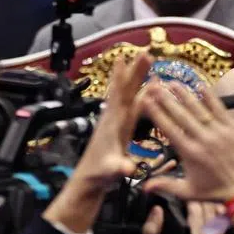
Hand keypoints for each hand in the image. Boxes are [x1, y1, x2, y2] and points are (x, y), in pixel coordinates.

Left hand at [69, 50, 154, 190]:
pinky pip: (131, 106)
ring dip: (136, 79)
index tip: (130, 59)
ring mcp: (116, 122)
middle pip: (126, 90)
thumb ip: (118, 168)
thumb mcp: (110, 171)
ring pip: (128, 95)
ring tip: (143, 62)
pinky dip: (139, 95)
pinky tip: (145, 90)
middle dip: (134, 71)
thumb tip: (128, 167)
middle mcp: (114, 119)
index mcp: (114, 125)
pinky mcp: (119, 128)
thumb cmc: (99, 175)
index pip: (122, 96)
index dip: (126, 78)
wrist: (88, 180)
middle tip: (144, 52)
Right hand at [139, 82, 233, 202]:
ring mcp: (220, 132)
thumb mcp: (188, 191)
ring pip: (199, 109)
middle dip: (166, 99)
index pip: (169, 129)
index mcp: (190, 153)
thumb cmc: (215, 191)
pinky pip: (220, 109)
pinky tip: (200, 85)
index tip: (146, 101)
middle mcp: (203, 140)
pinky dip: (210, 97)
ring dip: (184, 94)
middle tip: (154, 86)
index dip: (156, 113)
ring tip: (172, 83)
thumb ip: (166, 185)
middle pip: (181, 115)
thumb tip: (145, 187)